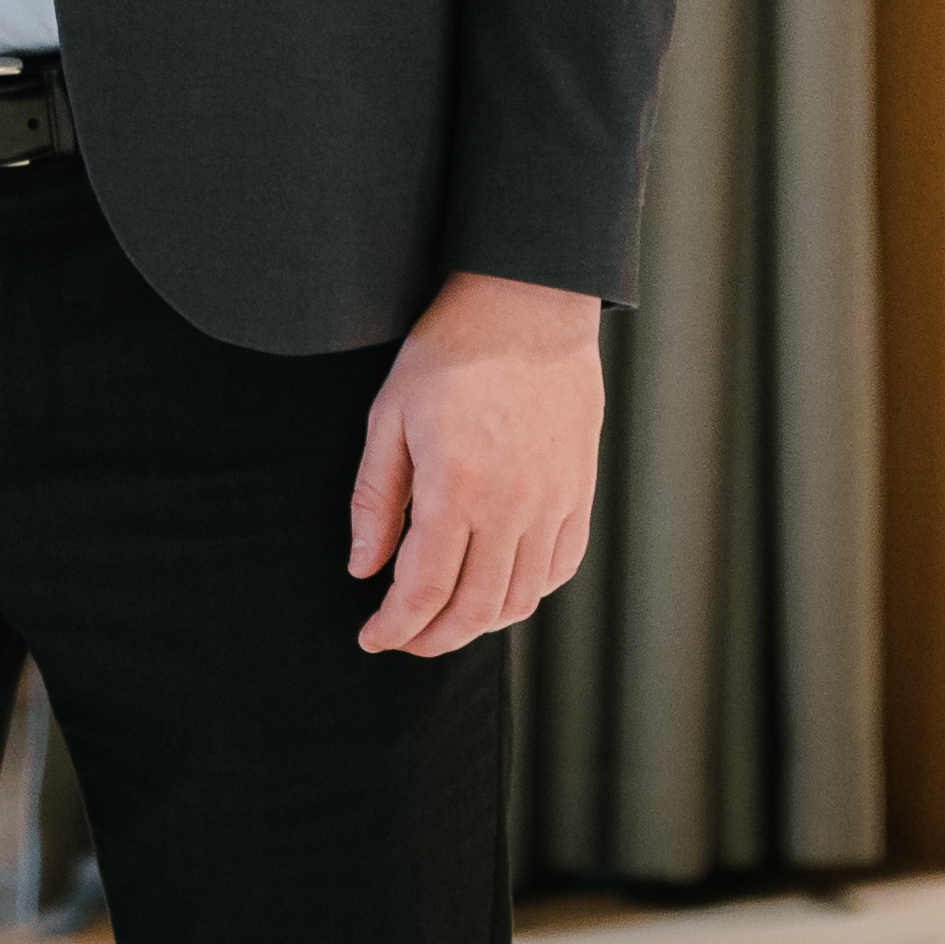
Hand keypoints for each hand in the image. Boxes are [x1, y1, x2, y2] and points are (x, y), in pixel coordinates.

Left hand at [346, 271, 601, 654]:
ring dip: (479, 623)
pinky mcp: (580, 492)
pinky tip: (498, 587)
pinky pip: (560, 568)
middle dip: (432, 638)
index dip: (395, 626)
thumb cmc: (451, 352)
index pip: (424, 589)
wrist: (527, 305)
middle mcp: (513, 504)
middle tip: (403, 638)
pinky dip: (527, 593)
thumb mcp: (390, 417)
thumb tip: (363, 571)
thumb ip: (375, 500)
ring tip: (445, 619)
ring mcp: (555, 501)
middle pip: (475, 609)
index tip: (372, 636)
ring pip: (520, 599)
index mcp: (456, 486)